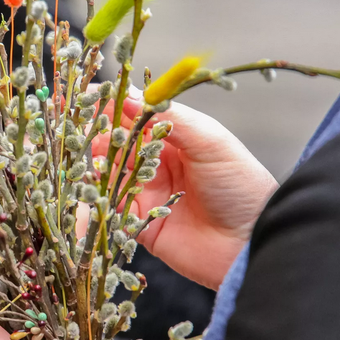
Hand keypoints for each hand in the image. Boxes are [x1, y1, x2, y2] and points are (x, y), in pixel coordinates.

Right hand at [95, 91, 276, 287]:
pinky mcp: (143, 226)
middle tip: (86, 134)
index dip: (115, 107)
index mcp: (178, 140)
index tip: (89, 97)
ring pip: (112, 178)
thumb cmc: (241, 186)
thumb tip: (130, 97)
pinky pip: (113, 214)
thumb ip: (170, 118)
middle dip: (101, 139)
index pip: (139, 117)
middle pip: (120, 147)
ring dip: (98, 170)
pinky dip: (98, 206)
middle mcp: (161, 165)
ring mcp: (150, 195)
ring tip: (91, 165)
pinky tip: (90, 198)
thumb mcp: (209, 141)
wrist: (253, 242)